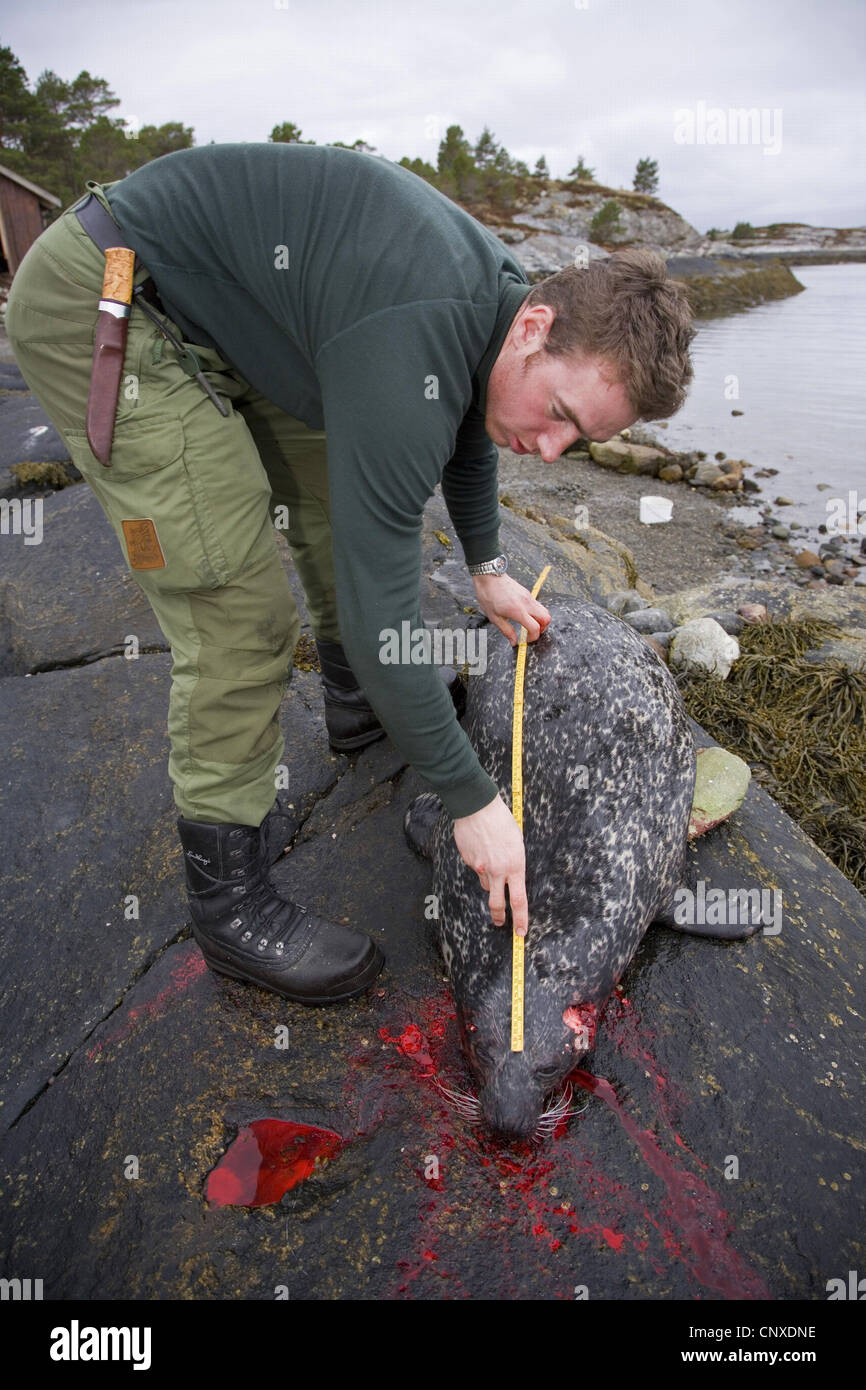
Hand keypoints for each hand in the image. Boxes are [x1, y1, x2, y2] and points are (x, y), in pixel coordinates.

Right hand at [452, 793, 528, 935]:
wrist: (477, 807)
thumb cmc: (502, 821)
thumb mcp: (517, 842)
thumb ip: (514, 863)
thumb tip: (509, 877)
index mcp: (515, 866)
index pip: (519, 900)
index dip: (521, 919)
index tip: (522, 932)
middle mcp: (497, 870)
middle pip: (497, 903)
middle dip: (500, 917)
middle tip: (501, 923)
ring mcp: (480, 867)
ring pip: (486, 884)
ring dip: (490, 880)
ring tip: (492, 859)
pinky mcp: (468, 861)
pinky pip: (476, 868)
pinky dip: (479, 863)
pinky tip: (481, 847)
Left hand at [471, 572, 550, 646]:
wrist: (489, 576)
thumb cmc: (488, 595)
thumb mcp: (494, 617)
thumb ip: (506, 631)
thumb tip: (514, 642)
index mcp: (518, 611)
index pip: (535, 628)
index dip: (533, 637)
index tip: (526, 640)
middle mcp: (527, 603)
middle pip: (546, 618)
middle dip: (542, 629)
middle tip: (532, 633)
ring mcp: (528, 597)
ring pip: (544, 611)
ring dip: (540, 620)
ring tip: (529, 624)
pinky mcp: (527, 593)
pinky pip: (537, 605)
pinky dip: (536, 613)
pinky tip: (524, 615)